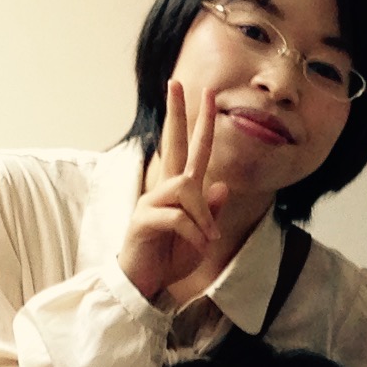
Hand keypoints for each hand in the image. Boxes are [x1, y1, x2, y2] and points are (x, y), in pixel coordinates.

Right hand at [116, 80, 232, 304]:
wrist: (145, 284)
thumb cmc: (169, 259)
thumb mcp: (201, 237)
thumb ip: (210, 212)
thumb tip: (222, 185)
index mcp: (180, 191)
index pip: (191, 149)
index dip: (197, 122)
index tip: (201, 92)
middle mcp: (165, 190)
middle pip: (174, 144)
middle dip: (178, 113)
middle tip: (177, 82)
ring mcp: (152, 202)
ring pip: (186, 187)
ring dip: (202, 214)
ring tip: (206, 238)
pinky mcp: (144, 220)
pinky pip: (178, 216)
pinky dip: (193, 232)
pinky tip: (196, 245)